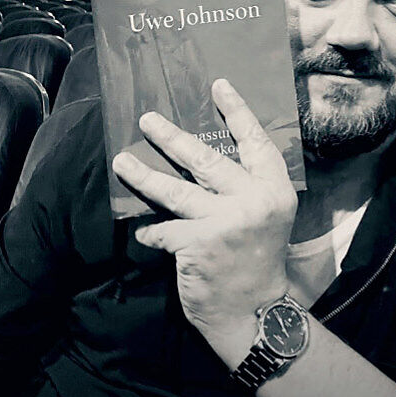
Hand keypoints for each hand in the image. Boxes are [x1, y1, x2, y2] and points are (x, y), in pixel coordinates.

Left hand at [112, 79, 296, 360]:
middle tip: (147, 118)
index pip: (255, 141)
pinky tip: (144, 231)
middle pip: (205, 159)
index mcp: (274, 189)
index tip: (219, 84)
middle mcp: (252, 201)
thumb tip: (201, 156)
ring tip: (121, 160)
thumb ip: (244, 187)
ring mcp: (224, 222)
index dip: (237, 111)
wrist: (254, 312)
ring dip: (143, 175)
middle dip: (171, 138)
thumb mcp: (265, 216)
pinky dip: (151, 230)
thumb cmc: (257, 260)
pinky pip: (163, 229)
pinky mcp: (197, 244)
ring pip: (174, 190)